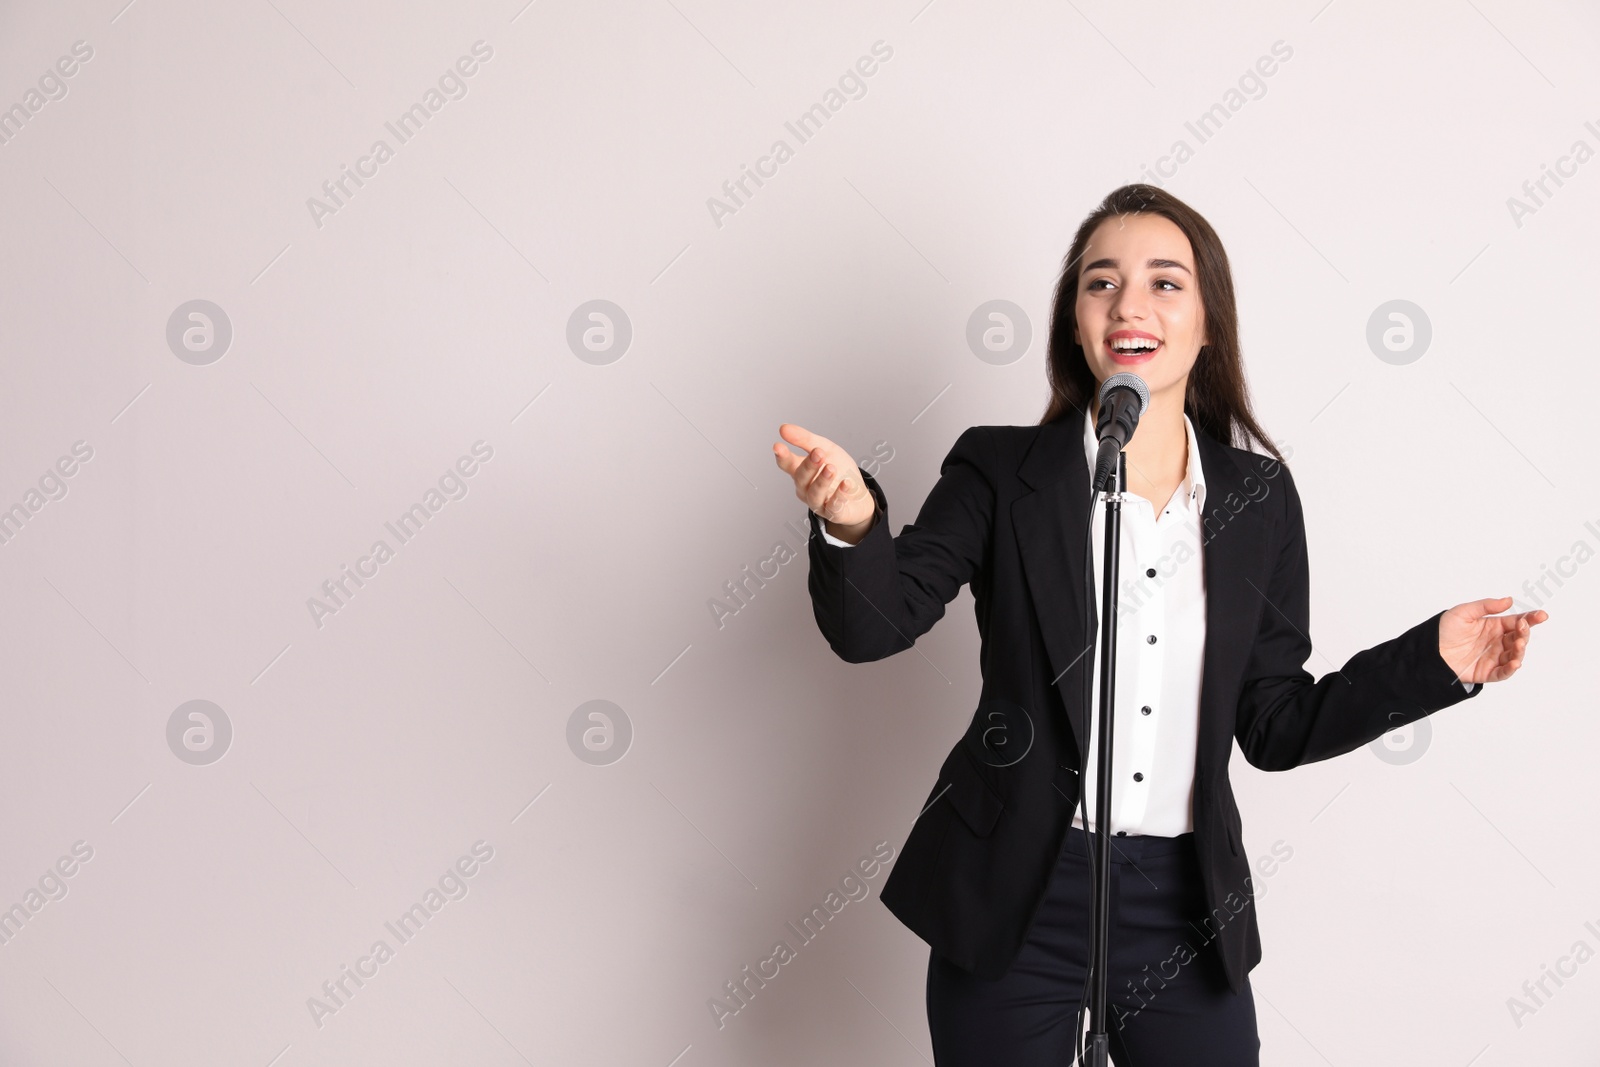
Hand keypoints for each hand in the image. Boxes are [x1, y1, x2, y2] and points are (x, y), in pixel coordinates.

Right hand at [773, 424, 875, 538]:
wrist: (859, 495)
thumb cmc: (839, 471)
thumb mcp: (826, 449)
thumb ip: (805, 439)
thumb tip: (783, 428)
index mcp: (801, 471)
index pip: (787, 464)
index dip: (782, 456)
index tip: (778, 446)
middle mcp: (806, 488)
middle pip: (801, 478)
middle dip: (809, 465)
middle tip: (818, 453)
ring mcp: (819, 502)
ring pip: (814, 494)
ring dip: (822, 481)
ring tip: (831, 468)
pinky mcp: (834, 512)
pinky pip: (834, 506)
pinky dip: (840, 495)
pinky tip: (846, 484)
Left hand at [1438, 596, 1547, 683]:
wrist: (1429, 651)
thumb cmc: (1444, 630)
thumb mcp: (1463, 612)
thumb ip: (1485, 606)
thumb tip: (1509, 600)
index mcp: (1495, 626)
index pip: (1517, 622)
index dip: (1530, 618)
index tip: (1541, 615)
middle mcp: (1498, 642)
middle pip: (1519, 638)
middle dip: (1525, 633)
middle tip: (1523, 627)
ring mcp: (1494, 657)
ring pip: (1515, 655)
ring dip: (1520, 650)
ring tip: (1519, 642)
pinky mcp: (1487, 672)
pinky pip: (1503, 672)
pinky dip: (1511, 669)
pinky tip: (1515, 663)